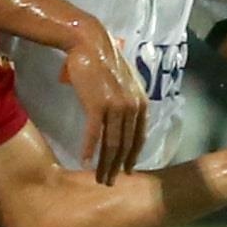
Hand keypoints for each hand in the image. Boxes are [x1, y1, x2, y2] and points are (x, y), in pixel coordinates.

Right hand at [59, 25, 147, 184]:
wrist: (89, 43)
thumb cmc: (104, 62)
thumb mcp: (125, 83)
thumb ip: (128, 101)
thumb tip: (123, 119)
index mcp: (141, 103)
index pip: (139, 138)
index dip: (132, 157)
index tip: (126, 171)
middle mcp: (132, 107)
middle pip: (125, 145)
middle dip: (117, 167)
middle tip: (110, 182)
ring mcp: (116, 107)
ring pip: (112, 144)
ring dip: (105, 165)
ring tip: (98, 178)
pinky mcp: (97, 105)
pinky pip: (94, 134)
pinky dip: (90, 150)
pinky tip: (85, 162)